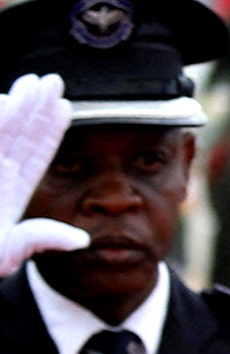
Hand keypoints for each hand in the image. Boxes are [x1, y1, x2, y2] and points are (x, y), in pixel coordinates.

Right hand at [0, 73, 87, 275]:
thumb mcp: (7, 254)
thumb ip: (39, 239)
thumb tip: (81, 240)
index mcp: (7, 195)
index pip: (34, 156)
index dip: (50, 132)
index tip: (65, 107)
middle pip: (17, 135)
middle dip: (35, 108)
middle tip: (53, 81)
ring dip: (14, 106)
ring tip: (32, 83)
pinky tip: (4, 102)